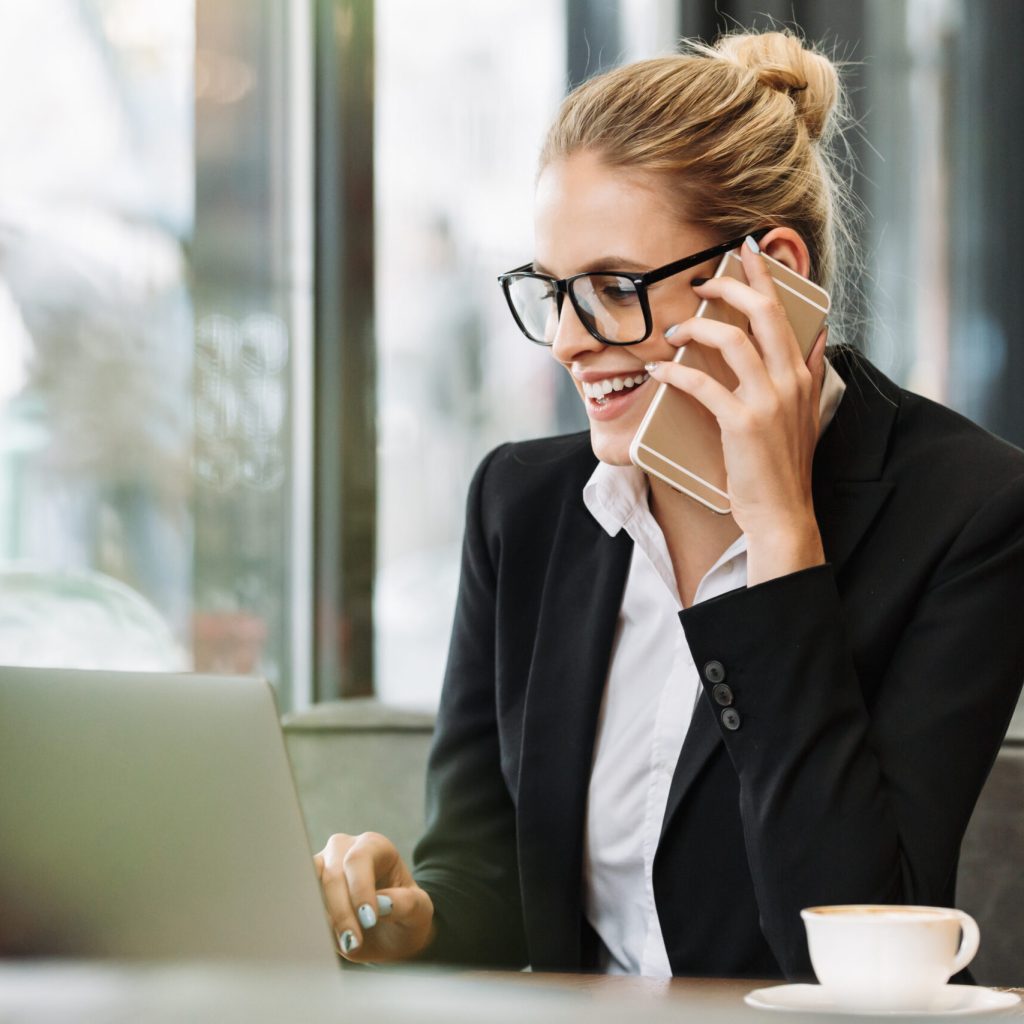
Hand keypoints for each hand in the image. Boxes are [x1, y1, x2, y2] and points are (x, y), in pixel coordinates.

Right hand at [314, 831, 434, 962]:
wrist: (391, 933)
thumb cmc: (406, 916)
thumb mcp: (419, 910)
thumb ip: (406, 903)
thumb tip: (382, 904)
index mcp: (375, 846)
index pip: (359, 859)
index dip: (360, 889)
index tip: (369, 919)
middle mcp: (344, 850)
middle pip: (332, 874)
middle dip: (342, 912)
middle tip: (354, 942)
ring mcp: (322, 867)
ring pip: (309, 885)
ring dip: (322, 917)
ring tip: (341, 943)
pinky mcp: (306, 889)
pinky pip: (299, 903)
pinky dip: (308, 921)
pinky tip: (321, 941)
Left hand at [646, 237, 826, 584]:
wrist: (783, 513)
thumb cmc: (783, 466)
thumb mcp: (805, 413)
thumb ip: (810, 372)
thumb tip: (817, 337)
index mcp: (802, 374)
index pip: (785, 312)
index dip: (764, 277)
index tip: (746, 250)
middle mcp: (790, 380)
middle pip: (763, 313)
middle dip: (730, 287)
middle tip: (701, 282)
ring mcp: (769, 401)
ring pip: (733, 340)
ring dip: (697, 326)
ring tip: (673, 329)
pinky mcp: (743, 423)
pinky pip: (704, 383)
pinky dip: (676, 372)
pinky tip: (658, 371)